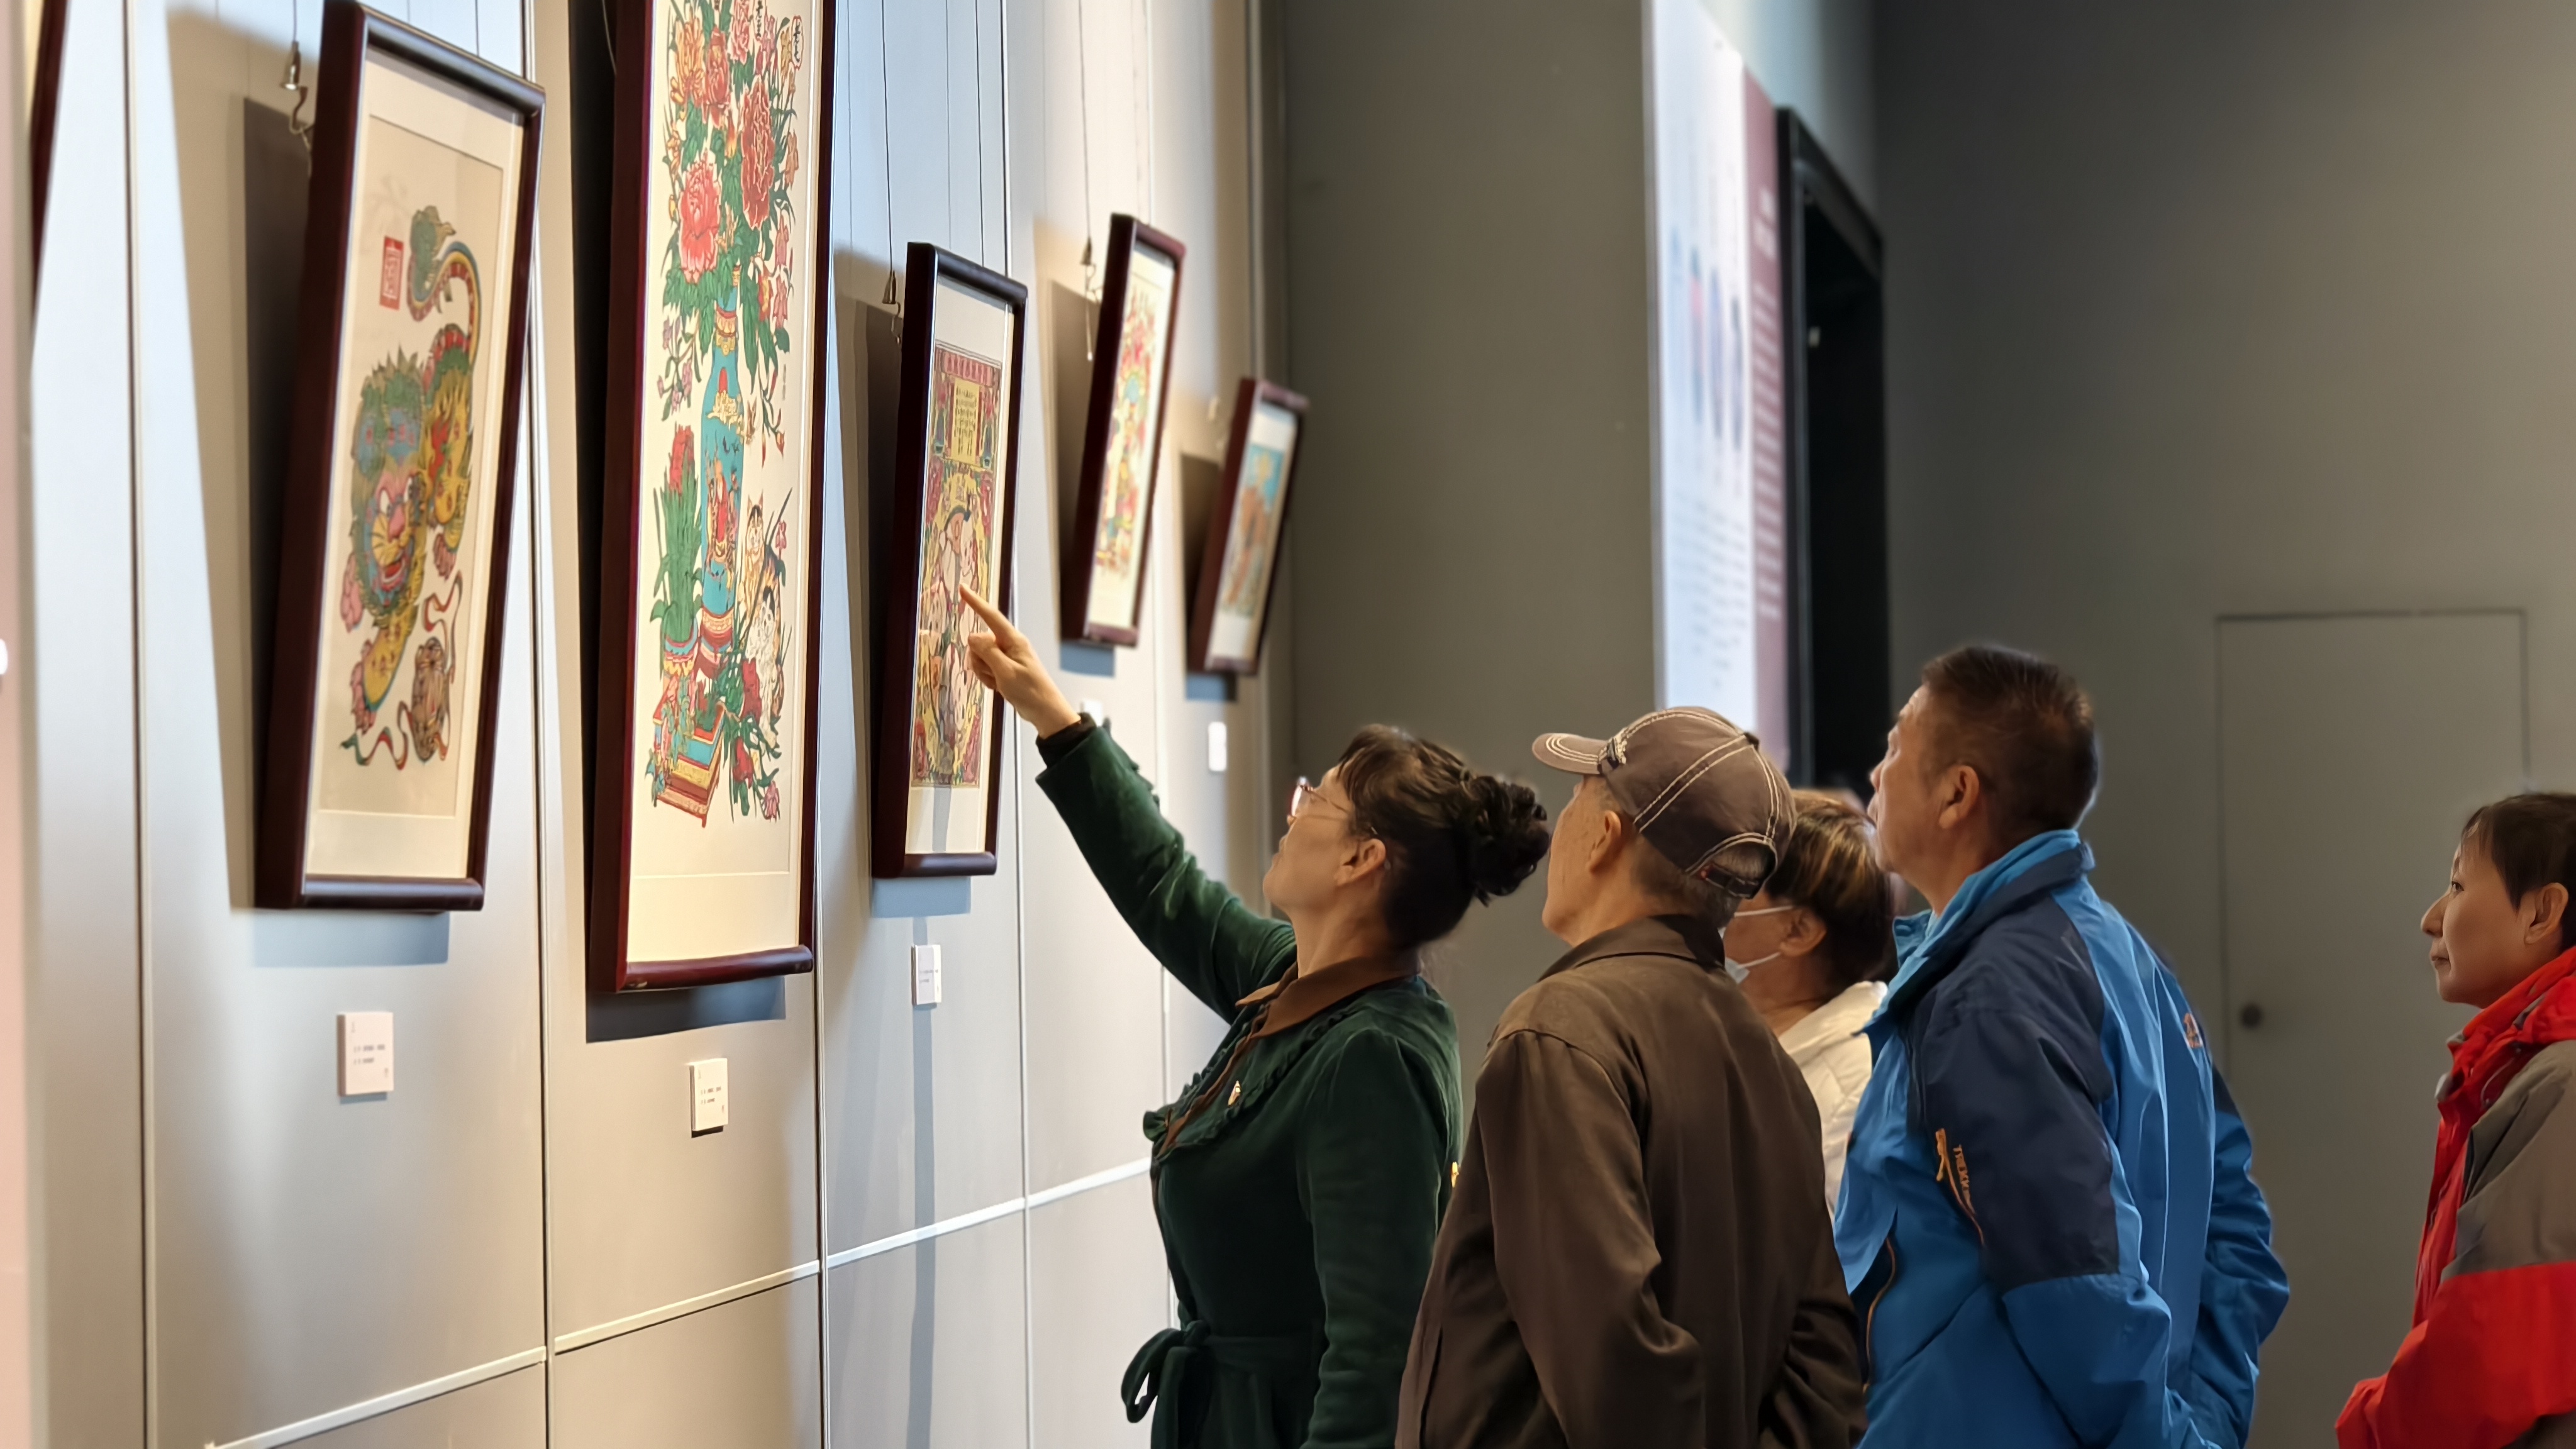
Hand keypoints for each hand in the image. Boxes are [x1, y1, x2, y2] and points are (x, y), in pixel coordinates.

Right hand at [960, 586, 1082, 735]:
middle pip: (979, 642)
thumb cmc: (1030, 691)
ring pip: (979, 656)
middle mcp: (1009, 645)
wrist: (1044, 711)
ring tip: (999, 683)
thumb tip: (972, 636)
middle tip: (994, 676)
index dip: (975, 603)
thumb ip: (988, 652)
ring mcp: (1005, 657)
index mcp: (1013, 641)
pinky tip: (999, 687)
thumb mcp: (1006, 672)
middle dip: (979, 660)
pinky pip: (985, 668)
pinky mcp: (1003, 668)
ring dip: (983, 671)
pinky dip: (987, 678)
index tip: (963, 589)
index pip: (991, 616)